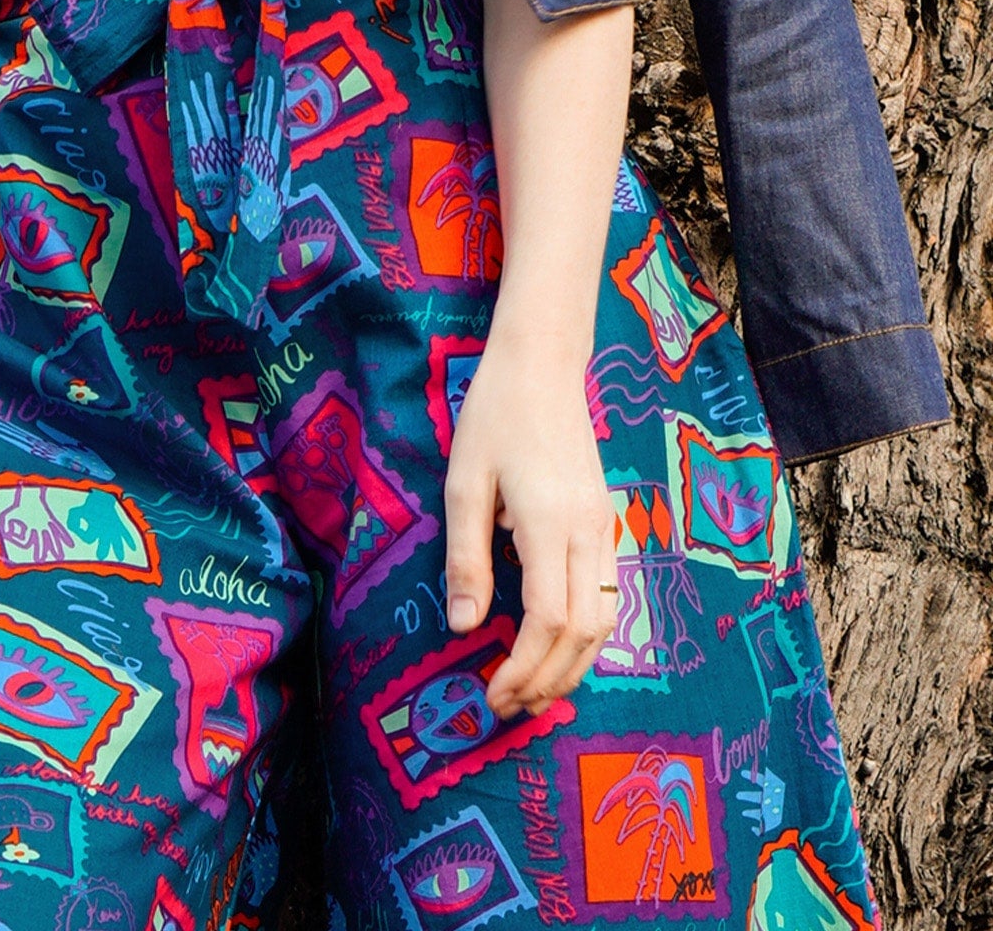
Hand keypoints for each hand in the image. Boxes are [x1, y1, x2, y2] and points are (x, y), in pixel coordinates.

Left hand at [442, 330, 616, 719]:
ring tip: (532, 691)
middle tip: (507, 707)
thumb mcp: (464, 482)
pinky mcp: (608, 523)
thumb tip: (464, 628)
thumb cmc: (494, 416)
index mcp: (551, 522)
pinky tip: (558, 648)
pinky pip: (609, 596)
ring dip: (573, 666)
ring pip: (605, 620)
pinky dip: (588, 636)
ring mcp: (606, 528)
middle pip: (584, 633)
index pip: (549, 620)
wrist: (543, 365)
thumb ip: (466, 557)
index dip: (522, 668)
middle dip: (548, 680)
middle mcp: (589, 532)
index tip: (491, 694)